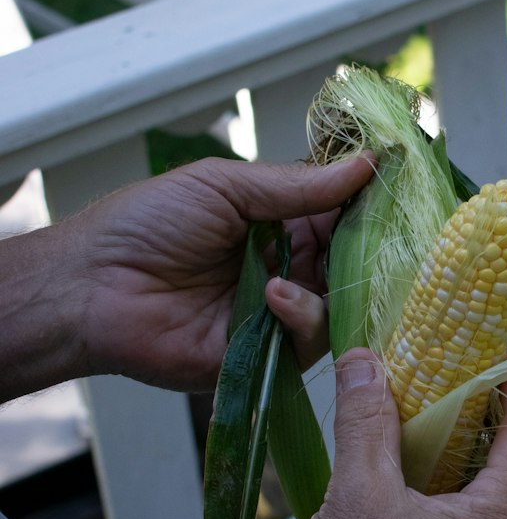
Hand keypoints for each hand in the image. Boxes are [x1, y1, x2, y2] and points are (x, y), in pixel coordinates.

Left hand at [63, 156, 374, 390]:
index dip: (372, 203)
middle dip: (369, 250)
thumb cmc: (145, 225)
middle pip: (352, 262)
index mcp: (278, 223)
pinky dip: (302, 317)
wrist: (91, 287)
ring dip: (334, 284)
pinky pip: (310, 343)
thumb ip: (297, 185)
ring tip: (304, 268)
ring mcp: (278, 314)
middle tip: (386, 237)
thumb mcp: (223, 186)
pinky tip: (274, 297)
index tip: (404, 188)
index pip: (343, 214)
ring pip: (341, 304)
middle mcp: (286, 268)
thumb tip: (367, 163)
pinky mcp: (266, 355)